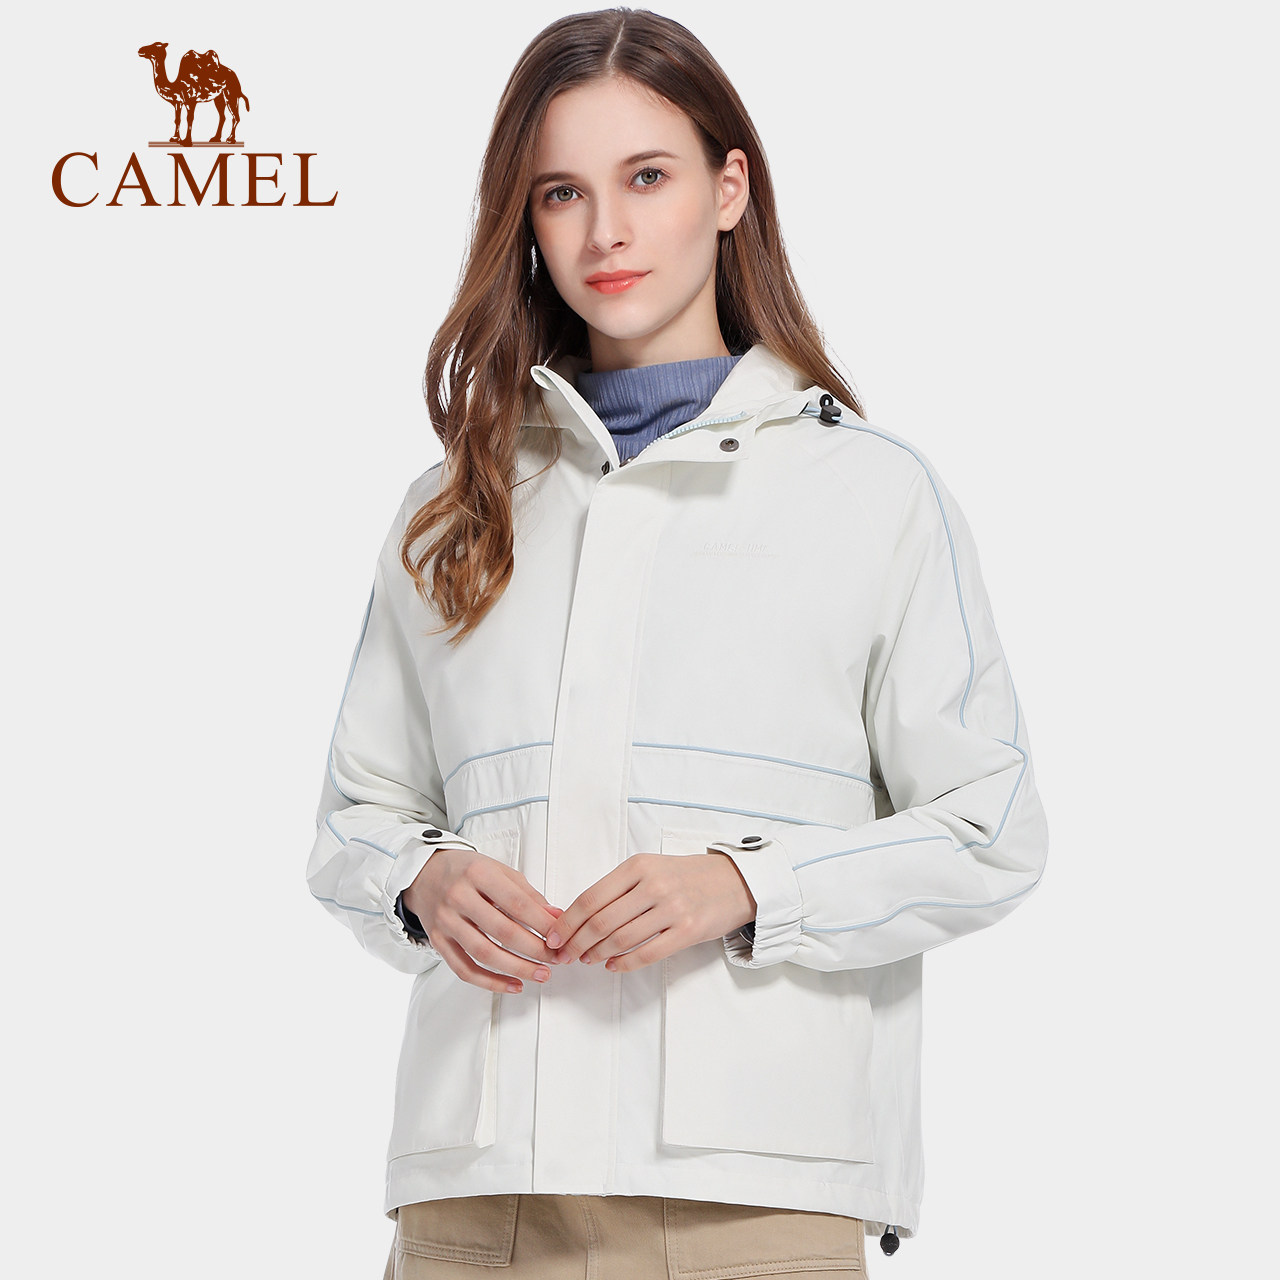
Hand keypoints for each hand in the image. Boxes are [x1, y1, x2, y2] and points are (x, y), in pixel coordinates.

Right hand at [402, 846, 564, 994]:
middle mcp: (458, 897)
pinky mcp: (438, 941)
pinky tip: (513, 985)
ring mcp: (446, 921)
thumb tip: (556, 917)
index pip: (517, 904)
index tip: (560, 937)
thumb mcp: (499, 870)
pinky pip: (465, 969)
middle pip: (503, 932)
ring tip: (540, 974)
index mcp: (478, 874)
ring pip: (485, 954)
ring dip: (517, 969)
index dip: (542, 924)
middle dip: (535, 950)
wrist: (425, 874)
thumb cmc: (466, 871)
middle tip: (556, 959)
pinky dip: (490, 982)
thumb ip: (528, 894)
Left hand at [544, 852, 756, 972]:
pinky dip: (624, 963)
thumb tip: (578, 917)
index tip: (554, 938)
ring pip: (620, 939)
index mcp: (638, 866)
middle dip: (576, 944)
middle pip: (601, 922)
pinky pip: (646, 953)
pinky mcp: (687, 931)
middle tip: (564, 956)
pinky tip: (612, 966)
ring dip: (596, 954)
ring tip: (586, 960)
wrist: (734, 881)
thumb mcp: (650, 868)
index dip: (567, 923)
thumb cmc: (685, 876)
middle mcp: (653, 885)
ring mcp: (672, 908)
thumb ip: (619, 887)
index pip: (591, 898)